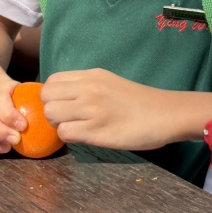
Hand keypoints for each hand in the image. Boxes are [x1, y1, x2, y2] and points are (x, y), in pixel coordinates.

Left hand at [41, 68, 177, 150]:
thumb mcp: (110, 82)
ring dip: (57, 124)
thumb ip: (86, 86)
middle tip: (65, 119)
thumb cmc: (140, 101)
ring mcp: (91, 109)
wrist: (165, 113)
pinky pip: (65, 132)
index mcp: (91, 75)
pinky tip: (83, 137)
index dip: (52, 95)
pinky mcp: (96, 130)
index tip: (63, 105)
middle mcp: (88, 89)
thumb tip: (64, 97)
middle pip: (46, 96)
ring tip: (73, 128)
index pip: (52, 81)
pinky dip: (68, 137)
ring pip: (51, 114)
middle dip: (50, 110)